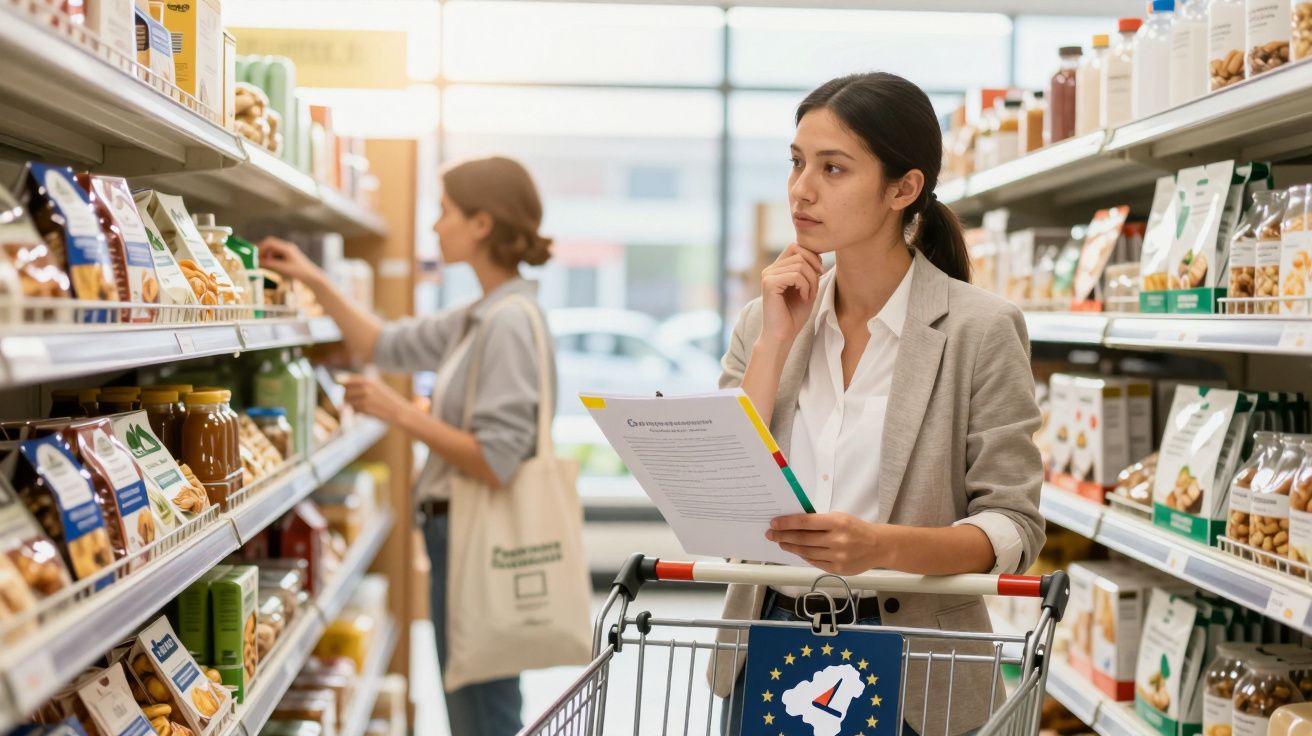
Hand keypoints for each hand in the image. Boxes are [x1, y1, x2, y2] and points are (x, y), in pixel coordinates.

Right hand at [259, 237, 323, 284]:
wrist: (312, 277)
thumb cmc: (299, 272)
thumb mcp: (282, 268)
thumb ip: (269, 264)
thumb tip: (257, 261)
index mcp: (286, 247)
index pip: (269, 242)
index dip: (260, 248)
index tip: (255, 256)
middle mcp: (287, 247)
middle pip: (270, 244)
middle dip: (262, 251)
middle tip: (255, 259)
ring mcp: (288, 251)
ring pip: (272, 249)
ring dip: (266, 255)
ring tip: (262, 264)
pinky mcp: (288, 256)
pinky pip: (276, 254)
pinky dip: (270, 258)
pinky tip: (269, 265)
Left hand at [342, 375, 410, 419]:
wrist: (399, 411)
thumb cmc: (386, 399)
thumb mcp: (375, 387)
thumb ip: (359, 384)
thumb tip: (337, 379)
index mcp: (368, 380)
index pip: (347, 380)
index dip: (344, 386)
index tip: (346, 391)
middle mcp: (366, 387)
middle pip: (345, 391)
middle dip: (346, 397)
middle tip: (354, 401)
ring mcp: (365, 397)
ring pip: (347, 401)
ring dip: (351, 405)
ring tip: (361, 407)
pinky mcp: (365, 408)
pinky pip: (353, 409)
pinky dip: (356, 411)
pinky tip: (365, 412)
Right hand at [760, 244, 822, 346]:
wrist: (782, 335)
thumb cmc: (794, 315)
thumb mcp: (807, 288)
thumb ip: (810, 271)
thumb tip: (819, 254)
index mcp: (777, 269)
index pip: (795, 247)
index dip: (812, 255)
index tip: (819, 273)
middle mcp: (770, 269)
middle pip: (799, 253)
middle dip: (813, 269)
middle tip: (815, 288)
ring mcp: (768, 275)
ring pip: (800, 264)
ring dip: (811, 280)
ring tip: (808, 295)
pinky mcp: (769, 283)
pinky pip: (796, 275)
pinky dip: (805, 286)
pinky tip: (804, 298)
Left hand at [765, 512, 884, 575]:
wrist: (878, 546)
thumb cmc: (856, 529)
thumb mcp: (840, 518)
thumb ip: (820, 522)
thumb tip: (794, 524)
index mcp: (837, 522)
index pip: (805, 522)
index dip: (787, 523)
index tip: (774, 523)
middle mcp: (837, 540)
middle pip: (802, 539)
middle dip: (783, 536)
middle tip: (771, 534)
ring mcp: (837, 556)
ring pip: (806, 552)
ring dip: (791, 547)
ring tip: (781, 543)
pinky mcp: (838, 569)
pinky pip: (815, 562)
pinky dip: (804, 556)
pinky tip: (797, 552)